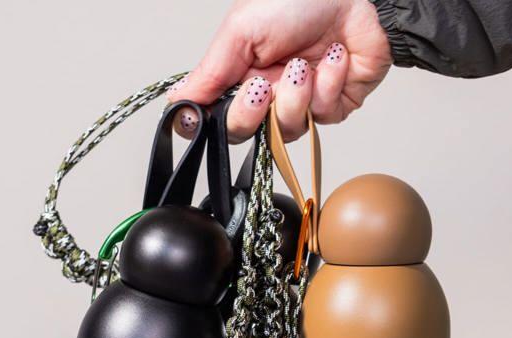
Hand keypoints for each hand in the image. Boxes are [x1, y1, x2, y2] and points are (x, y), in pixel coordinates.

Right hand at [170, 0, 391, 141]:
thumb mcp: (242, 29)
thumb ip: (209, 72)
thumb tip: (177, 102)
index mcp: (240, 77)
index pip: (218, 120)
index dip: (217, 122)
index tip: (219, 106)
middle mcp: (268, 96)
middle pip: (247, 134)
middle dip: (254, 111)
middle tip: (263, 85)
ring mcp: (301, 105)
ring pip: (286, 131)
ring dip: (295, 94)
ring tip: (304, 62)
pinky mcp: (333, 108)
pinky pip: (322, 116)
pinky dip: (327, 83)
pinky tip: (332, 58)